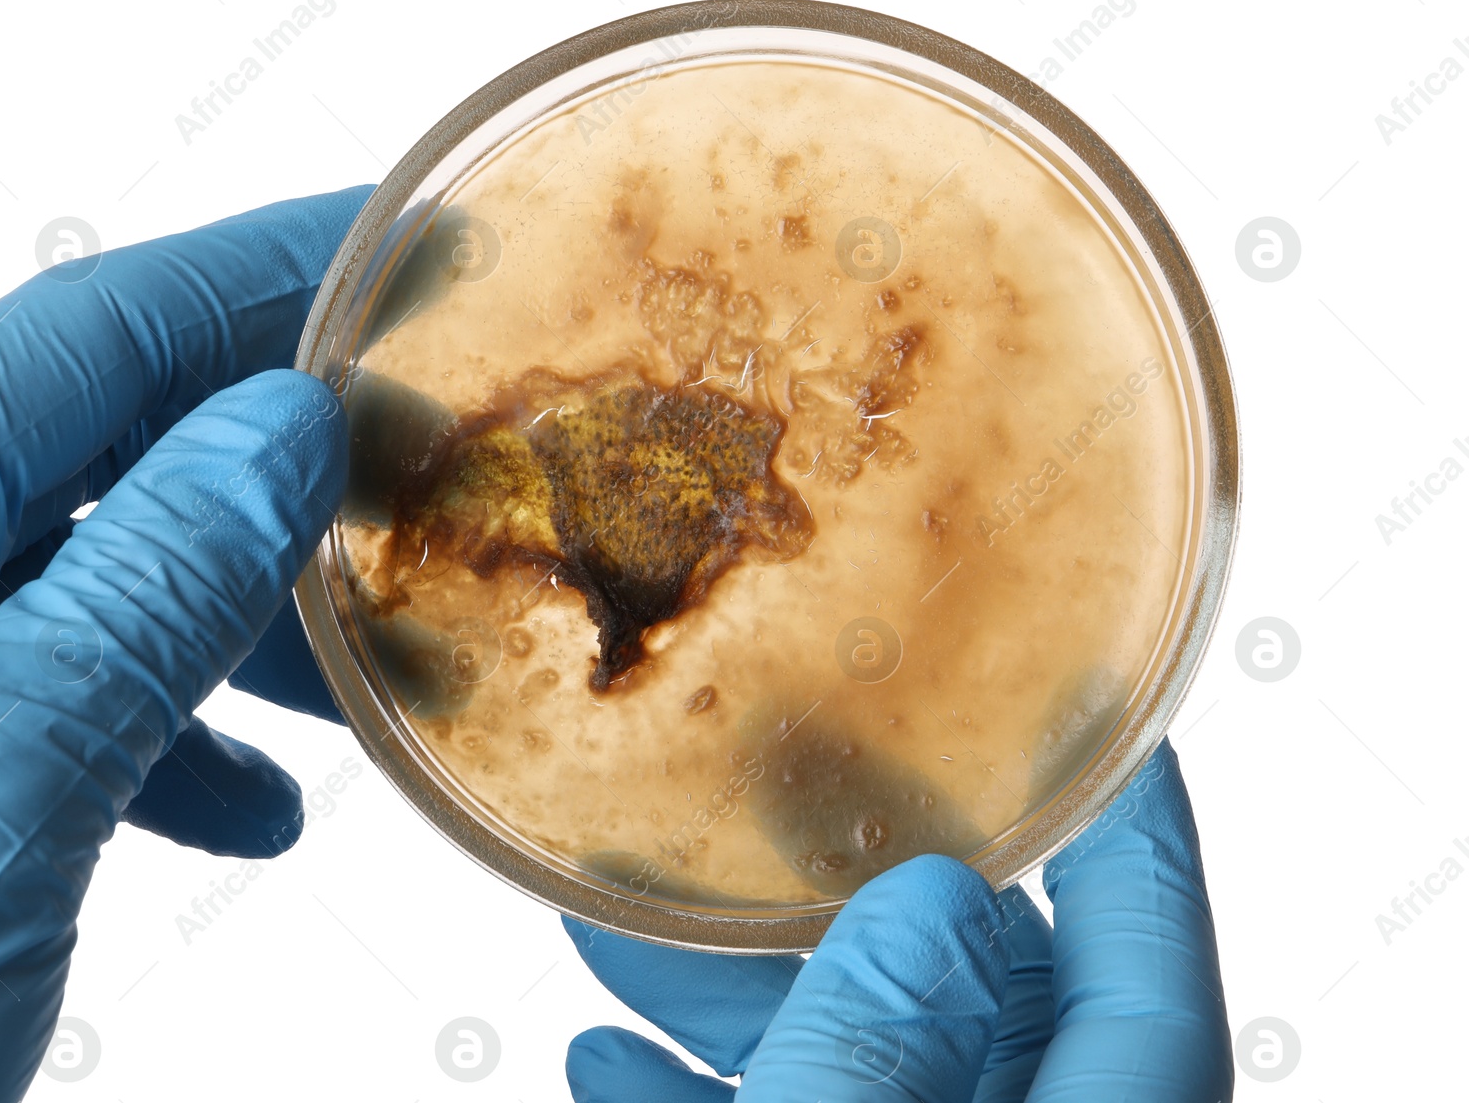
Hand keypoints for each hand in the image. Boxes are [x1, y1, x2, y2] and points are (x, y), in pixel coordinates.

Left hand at [0, 187, 371, 1101]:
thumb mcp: (8, 763)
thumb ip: (155, 577)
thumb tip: (284, 429)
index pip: (99, 326)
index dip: (266, 270)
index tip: (398, 246)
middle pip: (104, 440)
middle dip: (274, 446)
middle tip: (419, 453)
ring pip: (95, 575)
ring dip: (239, 604)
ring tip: (357, 659)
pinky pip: (64, 697)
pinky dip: (173, 732)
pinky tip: (243, 805)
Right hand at [562, 739, 1231, 1100]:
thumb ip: (882, 1041)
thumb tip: (927, 900)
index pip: (1149, 936)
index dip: (1128, 803)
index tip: (1093, 699)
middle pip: (982, 979)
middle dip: (857, 880)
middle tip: (776, 790)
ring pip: (868, 1056)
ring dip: (745, 991)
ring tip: (634, 922)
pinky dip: (709, 1089)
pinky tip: (614, 1059)